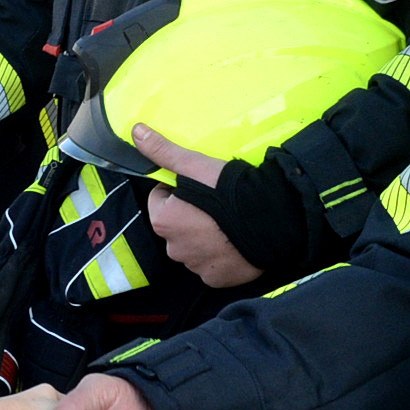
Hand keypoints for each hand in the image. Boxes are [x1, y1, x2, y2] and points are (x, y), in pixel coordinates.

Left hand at [138, 123, 260, 287]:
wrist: (273, 219)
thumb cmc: (230, 191)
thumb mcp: (194, 165)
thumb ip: (163, 151)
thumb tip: (137, 131)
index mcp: (164, 220)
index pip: (161, 201)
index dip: (179, 190)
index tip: (200, 187)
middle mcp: (174, 248)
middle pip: (177, 226)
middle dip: (191, 215)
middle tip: (217, 204)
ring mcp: (197, 266)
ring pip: (194, 246)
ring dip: (206, 236)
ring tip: (229, 221)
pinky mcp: (218, 278)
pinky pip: (213, 264)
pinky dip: (221, 254)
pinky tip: (236, 240)